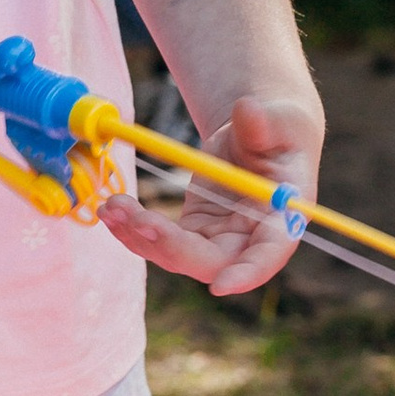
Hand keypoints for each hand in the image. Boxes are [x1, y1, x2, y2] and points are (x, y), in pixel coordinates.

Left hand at [102, 89, 322, 297]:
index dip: (247, 274)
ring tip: (114, 207)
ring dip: (142, 237)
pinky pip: (160, 239)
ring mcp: (218, 239)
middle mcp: (250, 240)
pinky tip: (112, 208)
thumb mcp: (279, 121)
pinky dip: (133, 228)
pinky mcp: (193, 231)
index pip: (269, 255)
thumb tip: (247, 110)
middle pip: (212, 263)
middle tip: (139, 219)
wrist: (258, 134)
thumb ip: (263, 122)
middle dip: (172, 247)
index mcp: (282, 220)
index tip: (220, 286)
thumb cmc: (279, 129)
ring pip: (177, 255)